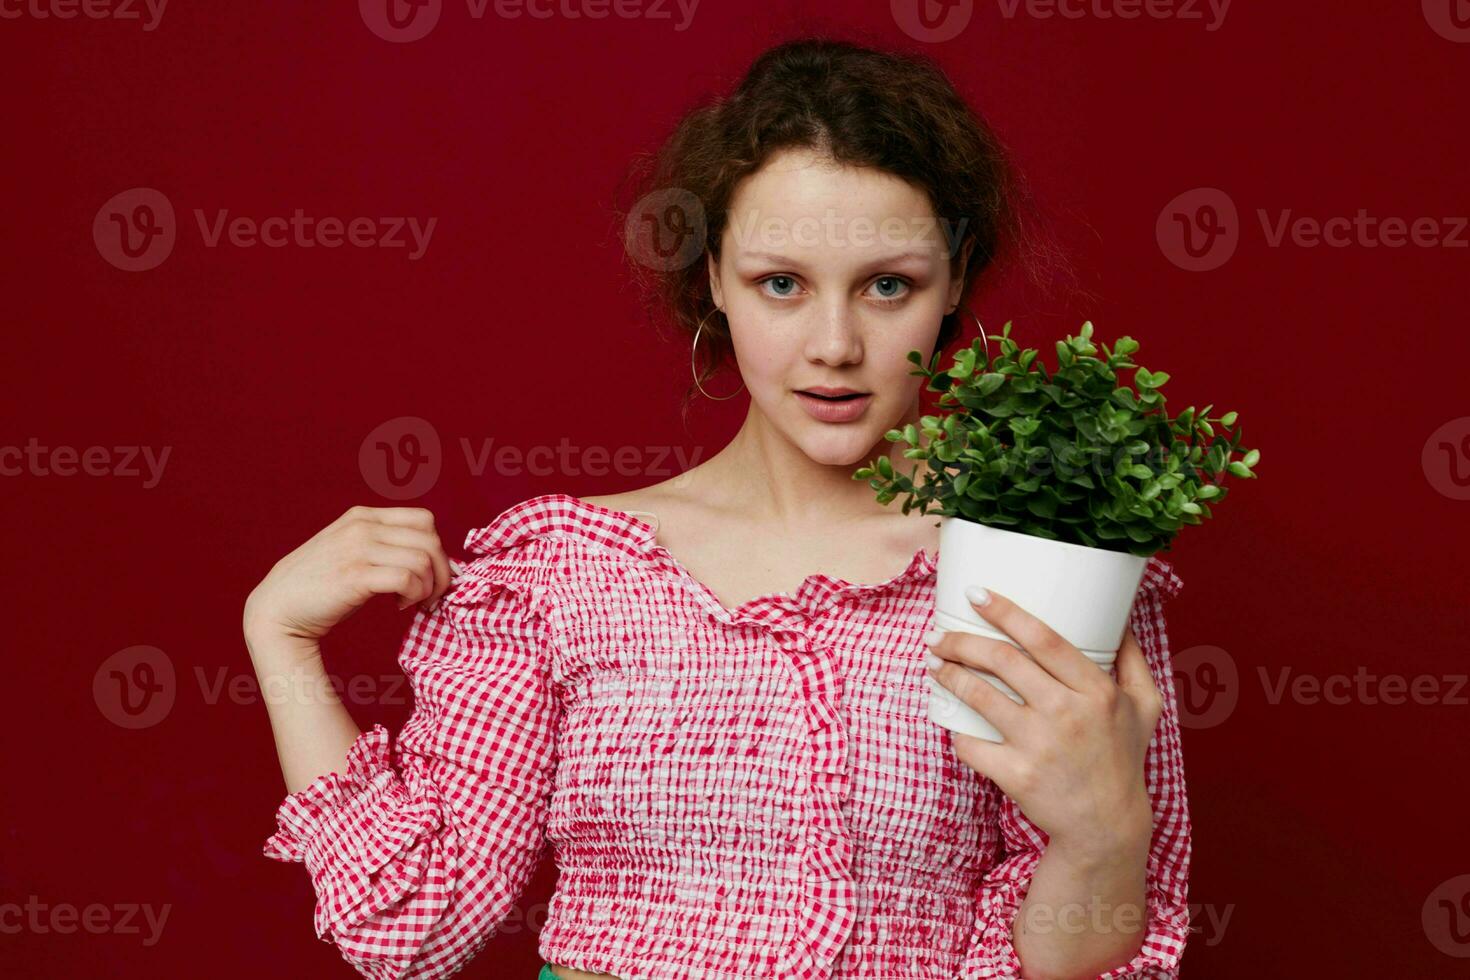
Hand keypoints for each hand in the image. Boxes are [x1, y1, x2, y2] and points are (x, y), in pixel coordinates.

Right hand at [243, 505, 455, 649]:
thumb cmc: (321, 587)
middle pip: (430, 540)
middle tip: (430, 596)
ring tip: (412, 602)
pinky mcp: (355, 575)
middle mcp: (362, 526)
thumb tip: (433, 560)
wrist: (278, 609)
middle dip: (441, 572)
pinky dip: (413, 595)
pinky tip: (400, 606)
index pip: (424, 520)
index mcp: (363, 517)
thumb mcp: (352, 552)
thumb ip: (383, 546)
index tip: (430, 576)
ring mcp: (357, 549)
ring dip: (428, 587)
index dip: (437, 550)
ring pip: (423, 559)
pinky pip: (407, 578)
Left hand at [925, 587, 1162, 858]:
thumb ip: (1134, 660)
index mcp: (1097, 691)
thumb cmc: (1121, 759)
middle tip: (939, 635)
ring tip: (933, 662)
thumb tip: (1121, 618)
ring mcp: (1040, 746)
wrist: (1106, 827)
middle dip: (961, 641)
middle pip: (1002, 660)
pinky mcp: (1017, 775)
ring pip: (979, 696)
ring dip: (947, 674)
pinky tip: (946, 716)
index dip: (1005, 612)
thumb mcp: (1144, 707)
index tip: (976, 595)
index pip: (1043, 639)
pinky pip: (970, 743)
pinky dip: (954, 729)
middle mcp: (1067, 713)